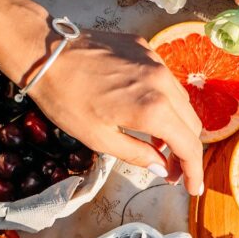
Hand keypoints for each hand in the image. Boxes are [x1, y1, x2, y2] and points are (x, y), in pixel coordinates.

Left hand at [29, 30, 204, 194]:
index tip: (192, 188)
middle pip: (192, 124)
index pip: (189, 146)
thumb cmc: (66, 99)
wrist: (45, 51)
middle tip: (170, 169)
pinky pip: (166, 81)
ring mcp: (156, 62)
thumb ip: (137, 155)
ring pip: (183, 101)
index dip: (193, 171)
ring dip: (176, 125)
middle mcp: (163, 83)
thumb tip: (162, 168)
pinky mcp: (146, 49)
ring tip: (156, 142)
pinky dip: (164, 100)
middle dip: (186, 151)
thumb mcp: (99, 138)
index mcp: (153, 109)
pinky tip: (143, 109)